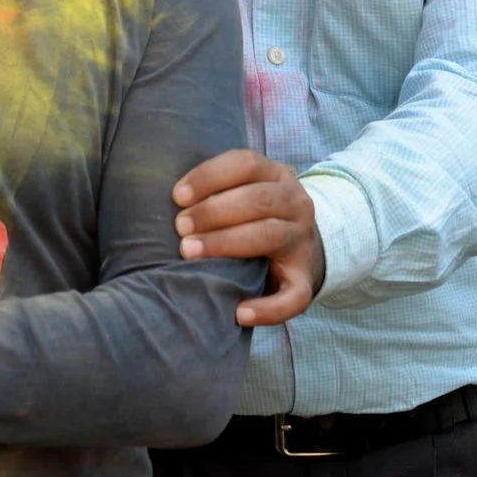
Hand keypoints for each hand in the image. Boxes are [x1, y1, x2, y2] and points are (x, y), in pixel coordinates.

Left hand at [173, 149, 323, 326]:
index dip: (209, 177)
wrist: (300, 249)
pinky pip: (293, 296)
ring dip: (226, 244)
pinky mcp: (306, 280)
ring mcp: (302, 241)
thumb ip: (215, 191)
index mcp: (276, 175)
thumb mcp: (243, 190)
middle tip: (180, 229)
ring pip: (270, 235)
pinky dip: (268, 308)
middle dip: (213, 212)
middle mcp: (296, 204)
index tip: (178, 196)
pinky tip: (240, 312)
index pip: (246, 164)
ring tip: (190, 253)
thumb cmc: (253, 216)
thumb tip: (170, 200)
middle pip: (257, 200)